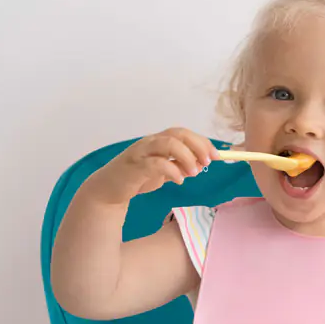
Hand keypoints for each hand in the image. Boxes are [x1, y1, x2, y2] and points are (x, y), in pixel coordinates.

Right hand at [86, 127, 218, 204]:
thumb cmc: (137, 177)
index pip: (184, 133)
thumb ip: (179, 166)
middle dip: (198, 146)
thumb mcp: (163, 171)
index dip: (202, 142)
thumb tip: (201, 164)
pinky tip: (179, 180)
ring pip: (168, 143)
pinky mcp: (135, 166)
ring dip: (187, 157)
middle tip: (208, 162)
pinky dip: (173, 171)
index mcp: (158, 141)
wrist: (109, 190)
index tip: (216, 156)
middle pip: (178, 134)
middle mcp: (150, 142)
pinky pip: (157, 164)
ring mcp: (141, 153)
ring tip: (194, 172)